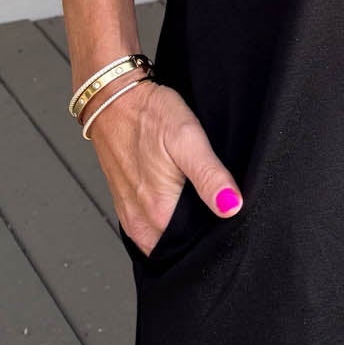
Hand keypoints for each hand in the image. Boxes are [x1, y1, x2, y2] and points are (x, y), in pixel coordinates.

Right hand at [85, 76, 243, 254]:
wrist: (112, 98)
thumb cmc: (148, 114)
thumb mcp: (187, 138)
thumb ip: (210, 176)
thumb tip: (232, 207)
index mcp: (158, 213)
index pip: (196, 246)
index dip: (217, 236)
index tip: (230, 217)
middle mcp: (141, 223)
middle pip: (181, 246)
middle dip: (202, 235)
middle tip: (220, 208)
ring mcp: (130, 216)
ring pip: (166, 239)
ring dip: (185, 229)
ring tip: (202, 203)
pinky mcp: (125, 205)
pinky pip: (152, 227)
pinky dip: (168, 220)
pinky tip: (182, 199)